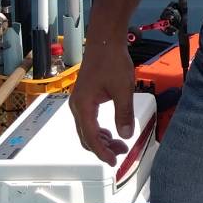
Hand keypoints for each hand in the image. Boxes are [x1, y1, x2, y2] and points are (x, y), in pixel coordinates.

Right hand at [69, 38, 136, 164]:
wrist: (105, 41)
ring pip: (86, 130)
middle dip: (102, 148)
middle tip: (121, 153)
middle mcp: (77, 106)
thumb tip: (126, 135)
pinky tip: (111, 131)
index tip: (114, 162)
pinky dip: (98, 130)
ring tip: (119, 144)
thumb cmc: (113, 62)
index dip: (102, 152)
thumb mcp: (123, 89)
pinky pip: (88, 121)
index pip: (91, 137)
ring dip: (101, 140)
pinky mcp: (84, 97)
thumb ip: (124, 113)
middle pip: (86, 136)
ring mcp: (79, 102)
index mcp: (83, 106)